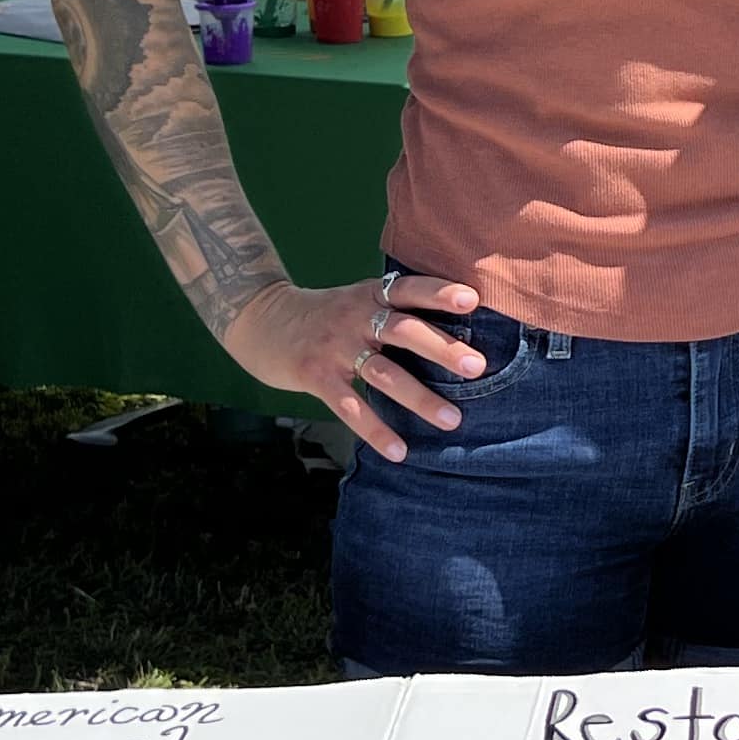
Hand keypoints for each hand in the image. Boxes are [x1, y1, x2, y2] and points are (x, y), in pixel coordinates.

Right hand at [220, 270, 485, 460]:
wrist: (261, 320)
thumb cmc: (325, 315)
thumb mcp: (358, 299)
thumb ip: (394, 309)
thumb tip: (455, 329)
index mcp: (371, 296)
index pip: (409, 288)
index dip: (439, 293)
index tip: (472, 300)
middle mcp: (355, 318)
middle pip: (404, 331)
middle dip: (441, 349)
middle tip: (477, 367)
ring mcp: (335, 348)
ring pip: (383, 373)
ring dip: (419, 398)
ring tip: (452, 419)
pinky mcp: (315, 377)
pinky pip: (349, 406)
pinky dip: (375, 430)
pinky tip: (399, 451)